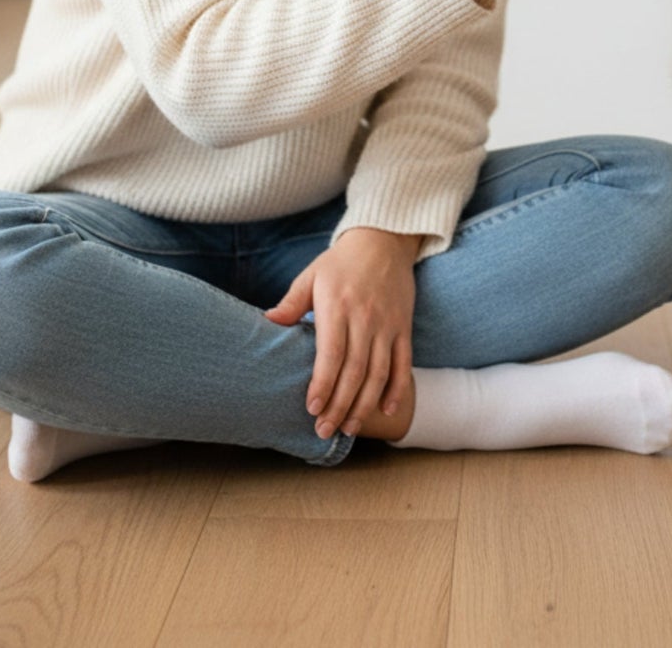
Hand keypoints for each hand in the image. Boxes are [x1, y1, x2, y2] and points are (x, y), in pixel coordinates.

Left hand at [265, 227, 420, 439]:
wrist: (384, 240)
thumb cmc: (341, 262)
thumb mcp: (312, 275)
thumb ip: (291, 301)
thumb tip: (267, 321)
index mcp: (338, 305)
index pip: (332, 352)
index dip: (323, 383)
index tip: (312, 408)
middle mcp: (365, 317)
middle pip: (354, 370)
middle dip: (340, 405)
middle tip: (325, 430)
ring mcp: (387, 324)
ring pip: (379, 372)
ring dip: (365, 404)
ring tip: (350, 428)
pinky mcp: (403, 327)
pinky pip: (403, 363)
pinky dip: (397, 389)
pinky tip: (387, 410)